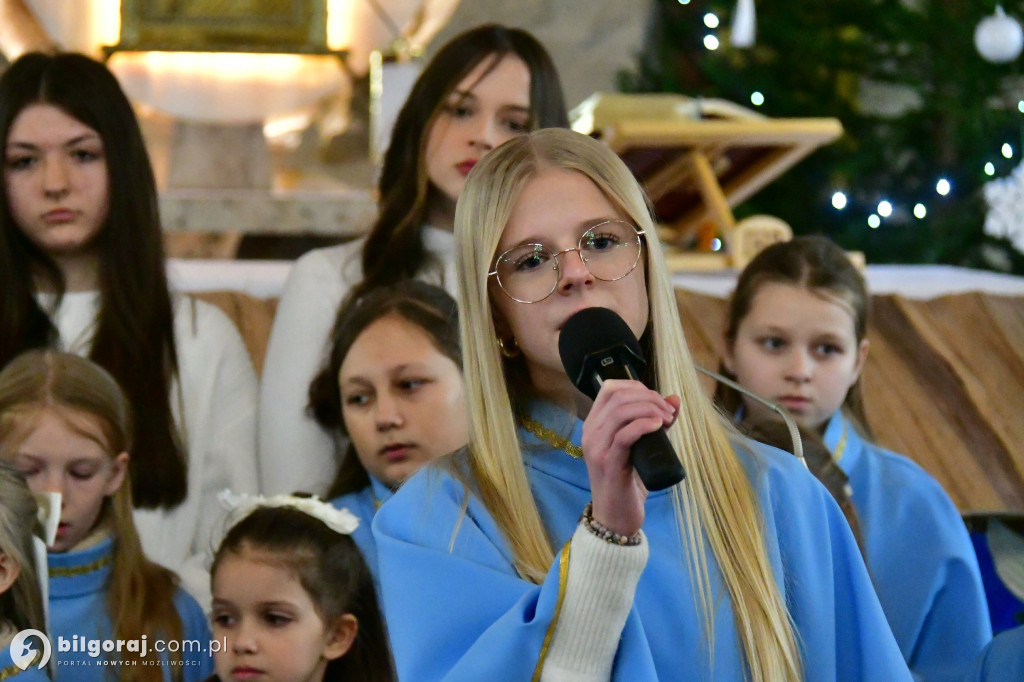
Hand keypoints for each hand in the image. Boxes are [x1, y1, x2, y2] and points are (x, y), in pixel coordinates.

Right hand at [580, 379, 680, 535]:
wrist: (617, 516)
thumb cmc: (629, 480)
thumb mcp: (643, 447)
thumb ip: (655, 423)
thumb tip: (675, 399)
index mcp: (594, 424)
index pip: (609, 388)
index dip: (636, 386)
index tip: (658, 401)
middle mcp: (591, 432)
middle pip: (617, 396)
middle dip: (648, 397)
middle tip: (669, 413)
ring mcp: (597, 448)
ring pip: (620, 412)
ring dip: (649, 409)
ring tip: (667, 420)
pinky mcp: (609, 464)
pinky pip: (624, 435)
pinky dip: (643, 425)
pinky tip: (658, 426)